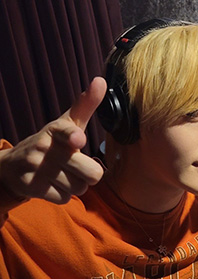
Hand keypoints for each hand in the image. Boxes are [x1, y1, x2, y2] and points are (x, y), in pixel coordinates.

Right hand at [0, 77, 106, 203]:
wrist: (14, 166)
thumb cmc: (51, 143)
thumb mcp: (67, 123)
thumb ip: (86, 105)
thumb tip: (101, 80)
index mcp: (56, 130)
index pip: (67, 131)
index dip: (73, 137)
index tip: (78, 139)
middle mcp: (45, 147)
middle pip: (92, 173)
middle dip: (89, 174)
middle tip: (76, 167)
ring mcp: (37, 168)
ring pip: (79, 188)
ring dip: (75, 185)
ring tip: (61, 174)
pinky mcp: (32, 187)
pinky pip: (65, 199)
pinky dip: (62, 195)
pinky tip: (51, 185)